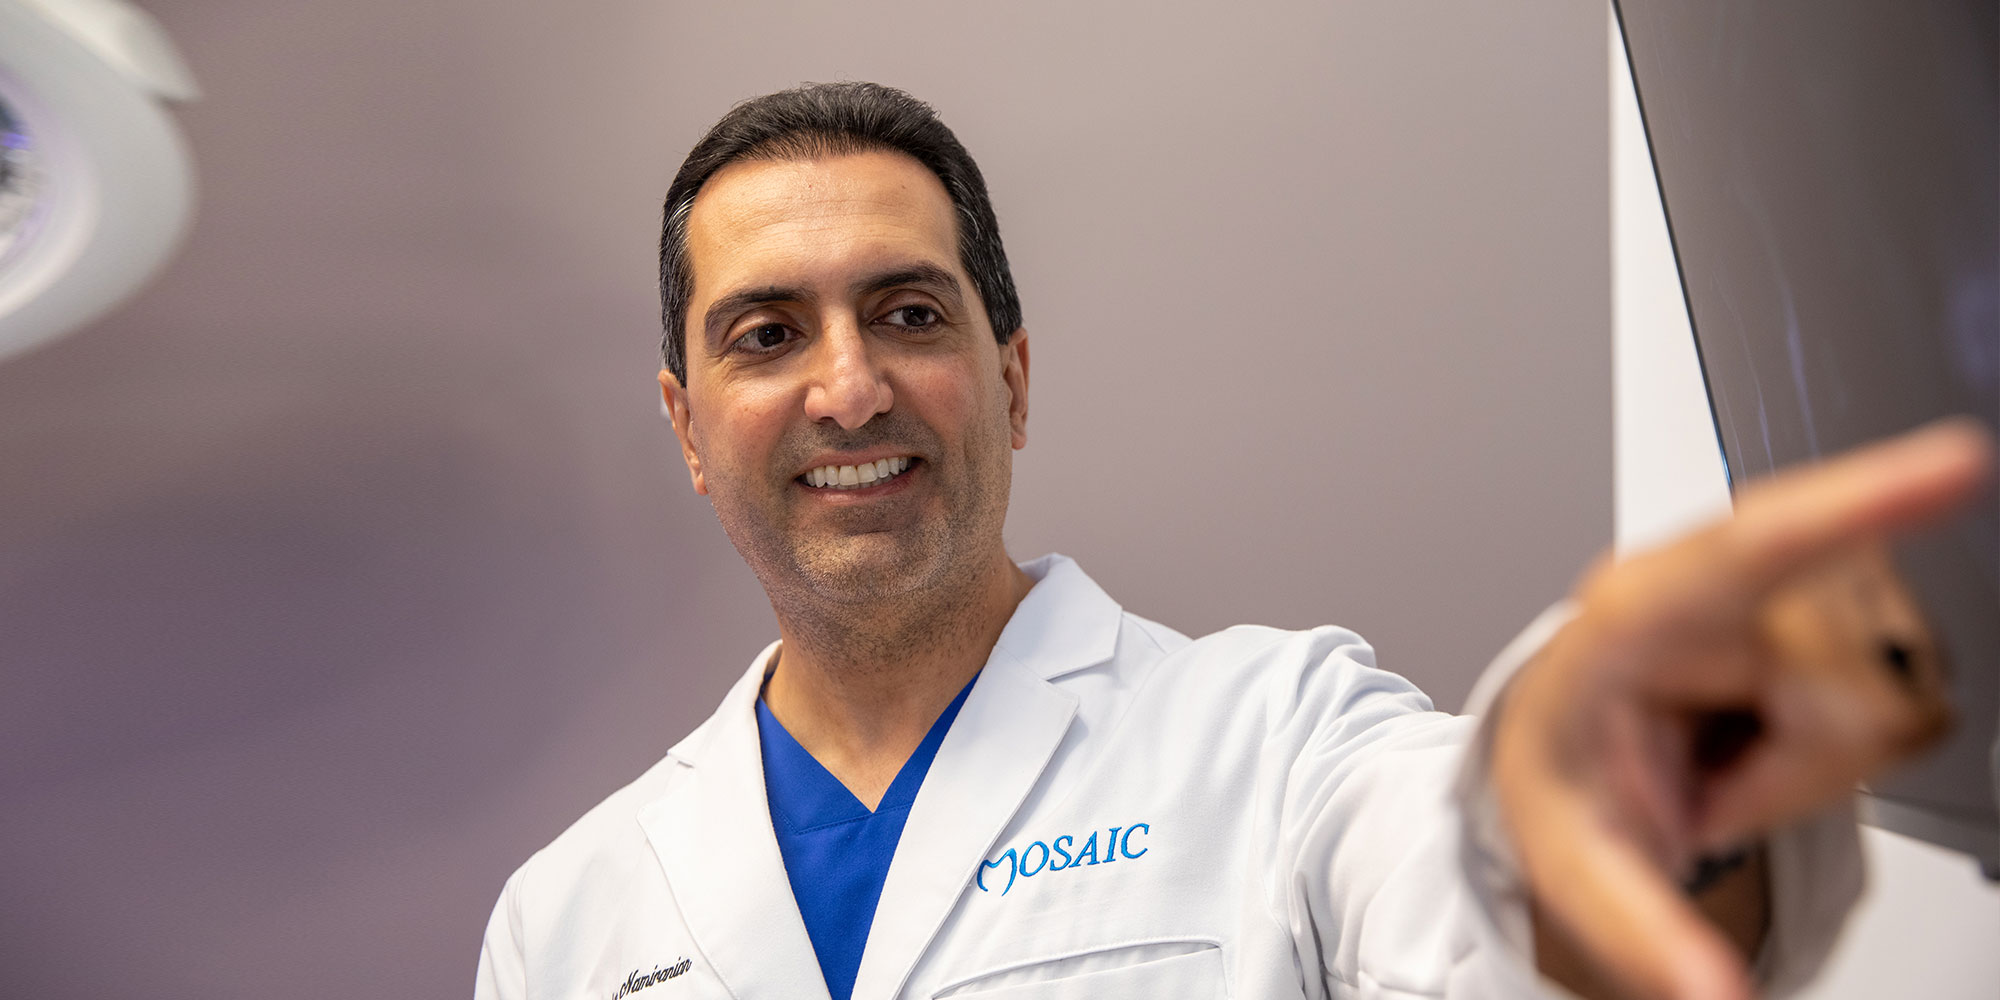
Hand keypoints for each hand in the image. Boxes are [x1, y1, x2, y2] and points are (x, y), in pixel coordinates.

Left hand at [1490, 418, 1993, 999]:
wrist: (1572, 732)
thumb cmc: (1570, 767)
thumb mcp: (1580, 860)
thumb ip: (1646, 932)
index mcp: (1635, 610)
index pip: (1756, 546)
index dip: (1860, 500)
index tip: (1954, 460)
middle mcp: (1715, 573)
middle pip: (1854, 692)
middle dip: (1795, 769)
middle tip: (1706, 774)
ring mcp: (1790, 577)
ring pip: (1894, 696)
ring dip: (1817, 753)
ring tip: (1731, 744)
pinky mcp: (1846, 589)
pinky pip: (1906, 693)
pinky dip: (1843, 737)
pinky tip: (1771, 723)